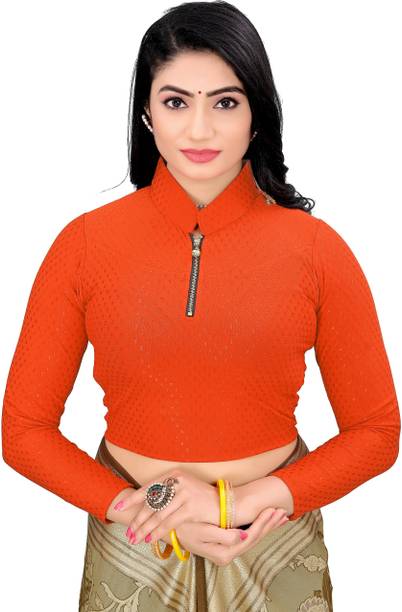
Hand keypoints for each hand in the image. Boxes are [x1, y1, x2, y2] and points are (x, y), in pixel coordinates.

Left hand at [114, 468, 220, 544]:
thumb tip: (144, 507)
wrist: (224, 503)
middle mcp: (178, 481)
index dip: (132, 499)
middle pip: (152, 503)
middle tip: (129, 532)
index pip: (148, 488)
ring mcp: (185, 493)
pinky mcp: (191, 507)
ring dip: (145, 529)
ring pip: (158, 515)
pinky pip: (169, 523)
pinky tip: (151, 539)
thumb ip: (167, 494)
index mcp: (174, 474)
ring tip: (136, 538)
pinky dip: (158, 532)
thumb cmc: (201, 498)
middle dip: (138, 519)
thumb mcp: (183, 489)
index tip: (118, 508)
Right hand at [159, 507, 288, 565]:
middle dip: (269, 524)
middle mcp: (227, 554)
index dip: (263, 523)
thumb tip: (243, 536)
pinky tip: (264, 521)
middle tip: (283, 512)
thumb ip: (223, 535)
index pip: (251, 537)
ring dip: (266, 526)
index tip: (273, 509)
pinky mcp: (224, 543)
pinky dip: (257, 527)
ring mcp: (226, 550)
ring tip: (279, 516)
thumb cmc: (184, 527)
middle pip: (255, 538)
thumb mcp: (202, 531)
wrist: (169, 529)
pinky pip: (246, 535)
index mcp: (224, 552)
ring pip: (252, 537)